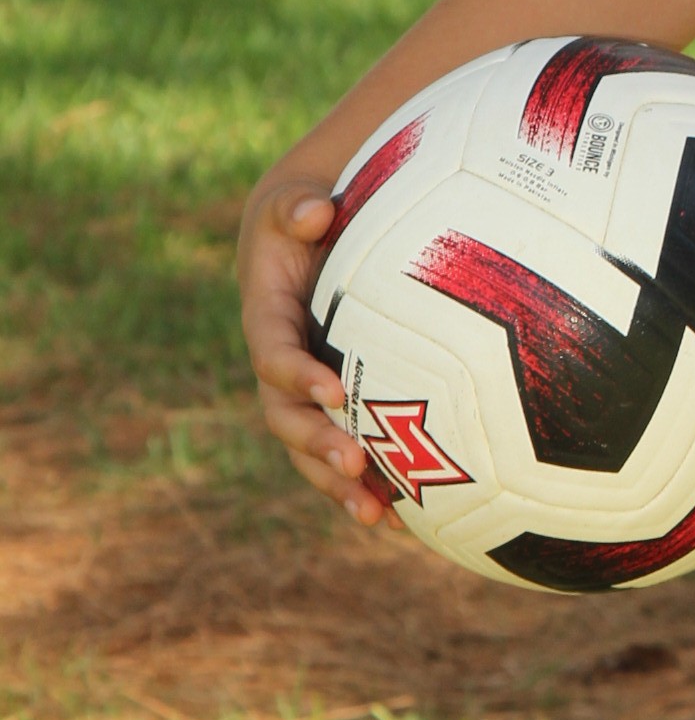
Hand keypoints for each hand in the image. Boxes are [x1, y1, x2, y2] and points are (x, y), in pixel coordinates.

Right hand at [237, 172, 397, 529]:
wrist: (305, 235)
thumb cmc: (302, 215)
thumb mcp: (292, 201)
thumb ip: (295, 205)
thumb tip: (312, 213)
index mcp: (267, 319)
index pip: (275, 355)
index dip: (298, 376)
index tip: (334, 392)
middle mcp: (281, 365)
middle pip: (287, 418)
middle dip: (318, 445)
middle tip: (355, 466)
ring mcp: (305, 392)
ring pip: (311, 449)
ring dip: (338, 485)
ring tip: (376, 516)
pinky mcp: (334, 406)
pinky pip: (345, 451)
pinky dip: (368, 485)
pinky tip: (401, 518)